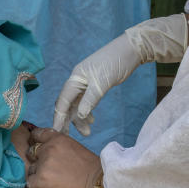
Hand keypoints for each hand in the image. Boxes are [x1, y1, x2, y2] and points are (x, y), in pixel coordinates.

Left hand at [25, 127, 106, 187]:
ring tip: (53, 182)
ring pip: (30, 169)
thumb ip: (59, 147)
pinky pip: (30, 184)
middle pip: (31, 152)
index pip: (36, 135)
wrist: (100, 185)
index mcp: (58, 138)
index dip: (34, 142)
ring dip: (38, 176)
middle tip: (48, 170)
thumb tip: (45, 152)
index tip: (36, 150)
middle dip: (37, 161)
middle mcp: (49, 148)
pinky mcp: (42, 180)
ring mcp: (44, 164)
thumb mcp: (74, 148)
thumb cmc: (92, 169)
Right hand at [52, 14, 188, 134]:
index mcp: (75, 78)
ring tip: (87, 132)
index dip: (59, 117)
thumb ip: (90, 100)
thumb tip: (80, 116)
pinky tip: (92, 120)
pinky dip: (86, 111)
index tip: (57, 132)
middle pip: (67, 103)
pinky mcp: (94, 85)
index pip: (63, 100)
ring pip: (77, 104)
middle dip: (67, 120)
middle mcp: (77, 80)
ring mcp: (85, 82)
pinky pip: (85, 101)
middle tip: (68, 137)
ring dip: (79, 118)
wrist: (131, 50)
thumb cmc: (115, 62)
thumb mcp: (102, 83)